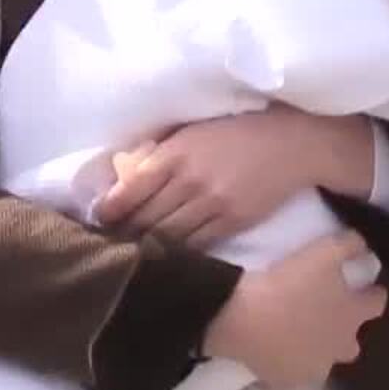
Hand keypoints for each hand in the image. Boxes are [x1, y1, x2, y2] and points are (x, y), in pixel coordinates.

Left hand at [95, 105, 377, 248]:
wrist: (290, 143)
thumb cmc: (236, 131)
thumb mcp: (193, 130)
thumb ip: (161, 151)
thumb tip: (125, 173)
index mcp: (175, 154)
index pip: (131, 188)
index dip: (110, 209)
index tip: (97, 220)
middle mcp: (190, 180)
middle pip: (145, 217)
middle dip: (123, 232)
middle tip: (108, 243)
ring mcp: (212, 204)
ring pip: (168, 236)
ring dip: (146, 247)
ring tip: (130, 255)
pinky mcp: (233, 222)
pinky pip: (196, 244)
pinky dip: (177, 253)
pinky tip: (165, 259)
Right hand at [202, 233, 387, 389]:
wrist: (245, 318)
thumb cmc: (288, 283)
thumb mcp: (323, 252)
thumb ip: (349, 245)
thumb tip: (365, 243)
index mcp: (352, 316)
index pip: (376, 304)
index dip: (372, 293)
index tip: (366, 285)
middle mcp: (339, 348)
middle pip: (352, 342)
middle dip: (345, 330)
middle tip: (327, 313)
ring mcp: (313, 369)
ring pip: (322, 363)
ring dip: (316, 351)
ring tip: (298, 335)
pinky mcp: (284, 383)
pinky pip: (288, 379)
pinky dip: (283, 369)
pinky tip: (272, 357)